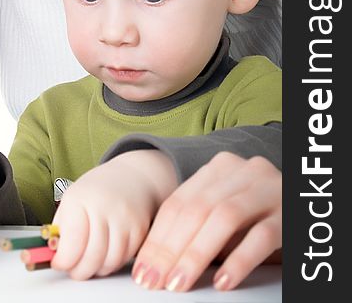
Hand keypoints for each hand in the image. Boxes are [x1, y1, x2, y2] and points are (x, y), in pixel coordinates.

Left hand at [51, 150, 176, 279]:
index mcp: (81, 198)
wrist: (133, 177)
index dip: (62, 261)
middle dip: (78, 270)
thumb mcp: (72, 200)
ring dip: (96, 269)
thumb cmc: (98, 190)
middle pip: (91, 258)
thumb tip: (50, 255)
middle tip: (73, 269)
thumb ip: (61, 228)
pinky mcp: (141, 229)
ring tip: (90, 261)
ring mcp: (126, 219)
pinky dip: (113, 263)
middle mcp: (105, 207)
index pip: (71, 243)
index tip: (58, 263)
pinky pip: (125, 259)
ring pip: (109, 263)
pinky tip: (107, 254)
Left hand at [132, 152, 281, 290]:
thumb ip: (197, 221)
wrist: (306, 200)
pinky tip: (222, 282)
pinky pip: (261, 237)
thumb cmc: (259, 213)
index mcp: (220, 168)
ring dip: (196, 254)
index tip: (143, 269)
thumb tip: (156, 258)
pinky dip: (238, 261)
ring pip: (223, 219)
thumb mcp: (225, 209)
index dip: (158, 237)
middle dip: (170, 249)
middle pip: (196, 209)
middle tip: (154, 280)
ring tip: (179, 283)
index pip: (179, 203)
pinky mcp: (289, 212)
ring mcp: (268, 189)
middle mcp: (243, 171)